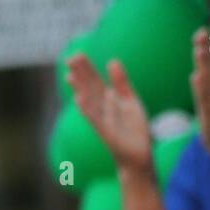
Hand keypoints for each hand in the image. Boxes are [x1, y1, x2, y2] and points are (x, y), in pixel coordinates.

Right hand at [65, 53, 152, 172]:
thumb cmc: (134, 129)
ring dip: (80, 90)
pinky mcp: (106, 132)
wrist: (138, 155)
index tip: (77, 54)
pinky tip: (79, 99)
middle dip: (81, 74)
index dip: (87, 68)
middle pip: (90, 88)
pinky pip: (95, 119)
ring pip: (89, 102)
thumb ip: (121, 82)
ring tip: (70, 76)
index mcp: (108, 99)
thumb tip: (112, 60)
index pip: (95, 81)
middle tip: (70, 58)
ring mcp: (102, 120)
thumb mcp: (130, 101)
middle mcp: (102, 108)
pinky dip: (87, 109)